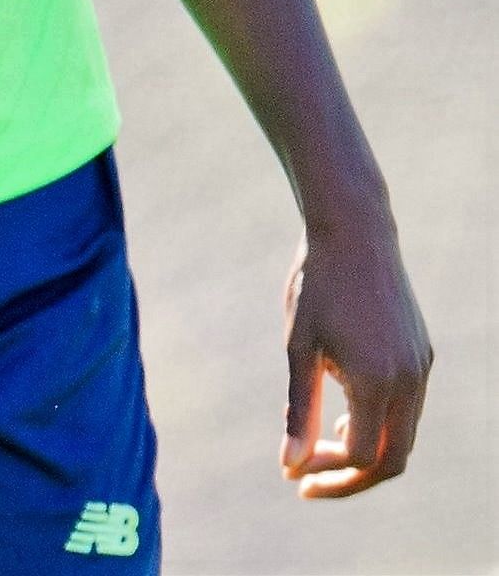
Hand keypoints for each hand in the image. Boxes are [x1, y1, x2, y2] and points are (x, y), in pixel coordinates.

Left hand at [281, 210, 431, 496]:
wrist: (355, 232)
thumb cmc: (317, 285)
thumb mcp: (298, 348)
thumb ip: (299, 409)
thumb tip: (290, 464)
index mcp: (378, 382)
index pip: (364, 457)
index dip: (328, 473)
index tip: (293, 475)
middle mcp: (410, 380)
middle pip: (394, 457)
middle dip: (352, 476)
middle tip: (308, 479)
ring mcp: (422, 367)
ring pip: (405, 434)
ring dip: (367, 451)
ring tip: (321, 448)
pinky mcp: (423, 354)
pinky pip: (409, 407)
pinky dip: (380, 423)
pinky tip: (344, 415)